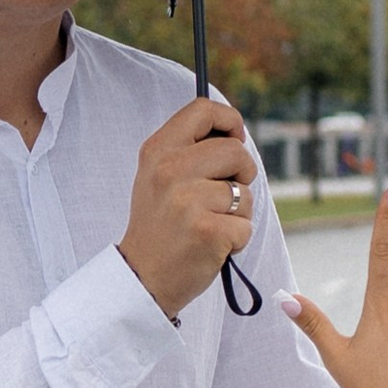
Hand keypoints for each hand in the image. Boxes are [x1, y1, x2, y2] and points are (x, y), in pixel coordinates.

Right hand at [120, 94, 257, 318]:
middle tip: (223, 196)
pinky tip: (212, 246)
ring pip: (245, 193)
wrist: (143, 277)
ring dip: (238, 213)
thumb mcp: (159, 177)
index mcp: (158, 151)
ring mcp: (188, 201)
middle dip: (242, 174)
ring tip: (210, 225)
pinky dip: (237, 240)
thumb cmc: (161, 226)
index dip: (229, 121)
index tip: (235, 138)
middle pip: (236, 151)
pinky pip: (245, 226)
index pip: (203, 110)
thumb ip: (190, 152)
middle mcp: (170, 170)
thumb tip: (235, 133)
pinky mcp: (208, 231)